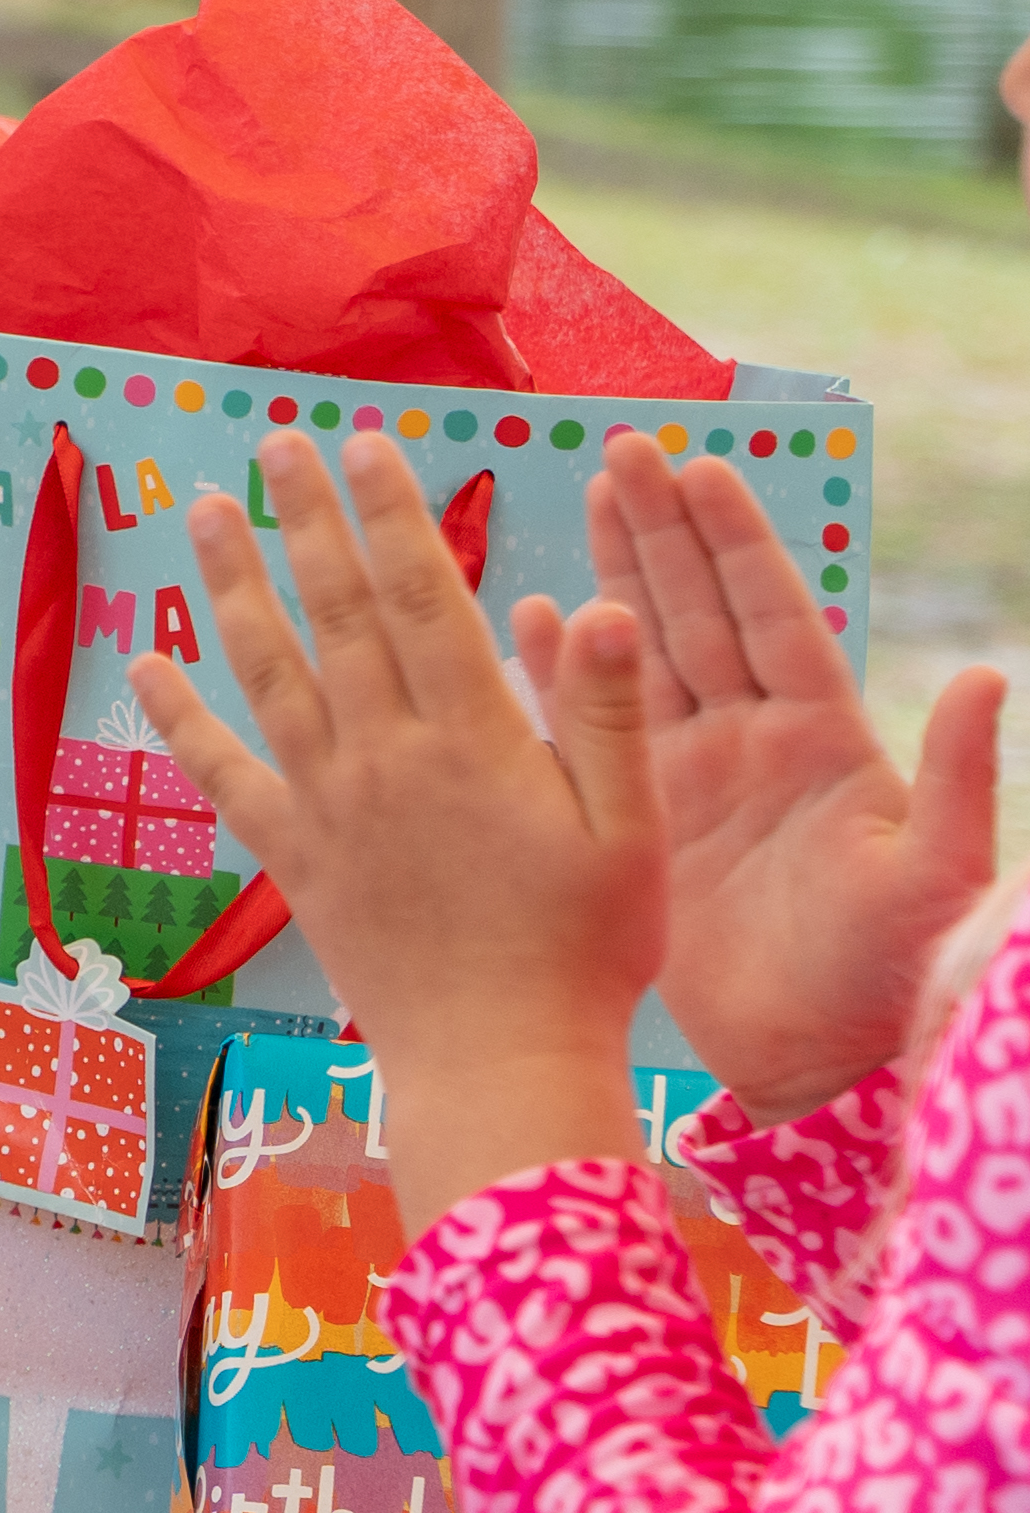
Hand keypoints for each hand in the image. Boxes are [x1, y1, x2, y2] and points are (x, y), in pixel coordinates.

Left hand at [134, 431, 663, 1216]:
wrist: (500, 1059)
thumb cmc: (587, 948)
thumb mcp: (631, 826)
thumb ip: (605, 712)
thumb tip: (597, 602)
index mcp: (476, 738)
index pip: (424, 597)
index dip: (391, 514)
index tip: (367, 442)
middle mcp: (387, 757)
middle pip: (336, 613)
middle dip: (307, 519)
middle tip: (275, 439)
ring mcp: (328, 804)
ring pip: (268, 671)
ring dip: (232, 585)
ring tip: (205, 510)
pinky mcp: (291, 857)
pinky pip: (222, 774)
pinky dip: (179, 717)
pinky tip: (144, 664)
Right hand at [580, 424, 1002, 1119]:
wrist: (819, 1064)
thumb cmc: (890, 973)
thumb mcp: (941, 874)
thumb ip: (961, 778)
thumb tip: (991, 677)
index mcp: (823, 741)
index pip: (772, 616)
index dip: (735, 543)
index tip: (699, 468)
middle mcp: (754, 742)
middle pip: (700, 611)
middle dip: (663, 530)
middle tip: (624, 449)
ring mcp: (694, 776)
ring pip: (645, 652)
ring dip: (614, 576)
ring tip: (579, 499)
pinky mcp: (641, 818)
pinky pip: (592, 728)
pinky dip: (561, 673)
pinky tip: (529, 620)